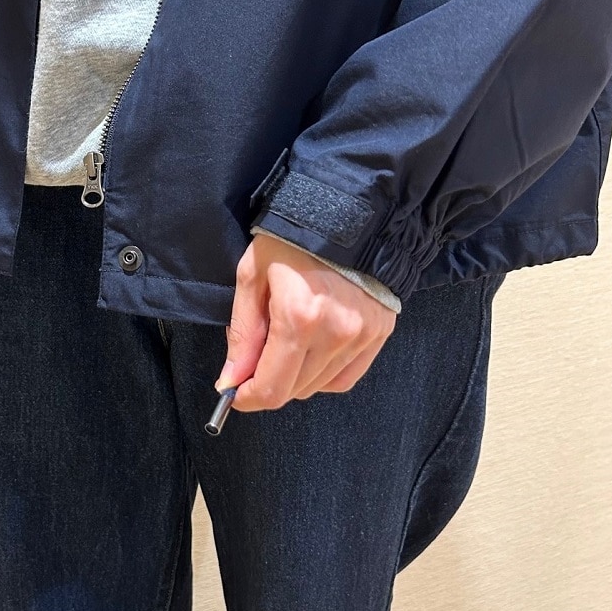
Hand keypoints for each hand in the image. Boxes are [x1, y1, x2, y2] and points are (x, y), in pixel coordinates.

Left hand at [217, 233, 396, 410]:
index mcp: (299, 317)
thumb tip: (231, 380)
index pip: (272, 388)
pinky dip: (322, 375)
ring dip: (294, 377)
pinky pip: (345, 377)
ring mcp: (362, 335)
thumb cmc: (291, 240)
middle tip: (253, 359)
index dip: (247, 399)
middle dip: (266, 383)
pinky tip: (311, 352)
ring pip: (318, 386)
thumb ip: (243, 334)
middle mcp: (336, 332)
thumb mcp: (252, 277)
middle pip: (294, 391)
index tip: (233, 393)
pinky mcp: (380, 333)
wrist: (347, 212)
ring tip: (283, 343)